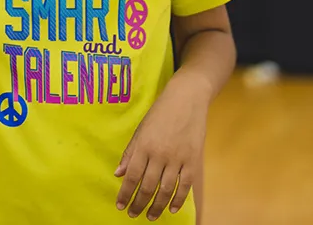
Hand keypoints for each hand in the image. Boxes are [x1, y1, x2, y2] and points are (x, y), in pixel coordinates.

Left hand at [114, 74, 207, 219]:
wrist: (186, 99)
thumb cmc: (160, 113)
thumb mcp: (141, 129)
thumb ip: (131, 152)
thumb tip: (119, 173)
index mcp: (144, 145)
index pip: (132, 175)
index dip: (125, 193)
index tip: (120, 205)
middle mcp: (159, 154)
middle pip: (148, 186)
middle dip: (139, 203)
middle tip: (133, 214)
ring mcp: (178, 158)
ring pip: (166, 190)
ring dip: (157, 206)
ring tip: (150, 216)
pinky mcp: (193, 160)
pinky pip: (185, 185)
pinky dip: (178, 199)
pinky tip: (171, 208)